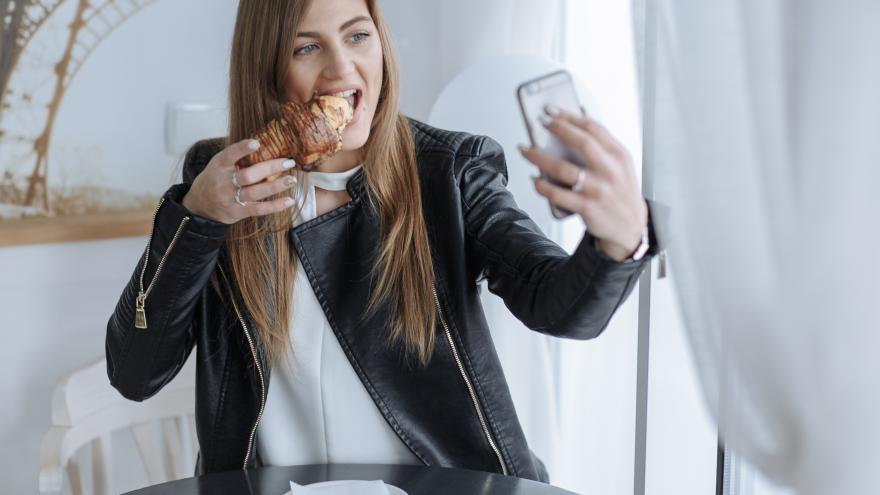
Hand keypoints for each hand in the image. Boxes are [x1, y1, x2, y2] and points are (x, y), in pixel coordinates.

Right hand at [181, 139, 298, 223]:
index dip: (242, 149)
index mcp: (219, 166)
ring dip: (276, 186)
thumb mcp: (218, 164)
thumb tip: (265, 144)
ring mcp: (231, 199)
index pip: (229, 155)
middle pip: (248, 175)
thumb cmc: (214, 180)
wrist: (199, 206)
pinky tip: (289, 200)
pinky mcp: (238, 212)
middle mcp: (224, 183)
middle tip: (288, 162)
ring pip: (256, 192)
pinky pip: (259, 209)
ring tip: (292, 180)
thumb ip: (236, 157)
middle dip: (270, 168)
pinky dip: (276, 206)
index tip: (256, 143)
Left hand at [519, 108, 647, 261]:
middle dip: (557, 128)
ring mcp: (598, 189)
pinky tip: (535, 179)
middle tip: (539, 121)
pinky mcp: (587, 207)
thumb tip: (579, 114)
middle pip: (582, 142)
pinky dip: (542, 186)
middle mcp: (610, 170)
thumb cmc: (619, 191)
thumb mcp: (620, 164)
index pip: (594, 128)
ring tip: (525, 150)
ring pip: (563, 169)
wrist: (629, 227)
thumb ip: (602, 143)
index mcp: (619, 155)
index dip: (571, 116)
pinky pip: (557, 194)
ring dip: (539, 157)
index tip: (552, 109)